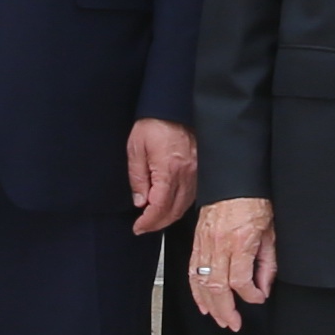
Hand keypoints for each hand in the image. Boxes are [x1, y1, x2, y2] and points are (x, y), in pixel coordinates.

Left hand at [126, 117, 198, 235]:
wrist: (172, 107)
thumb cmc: (154, 124)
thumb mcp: (136, 149)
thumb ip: (137, 178)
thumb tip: (139, 201)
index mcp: (169, 170)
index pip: (160, 207)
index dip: (148, 222)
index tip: (138, 227)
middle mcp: (186, 174)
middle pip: (174, 211)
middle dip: (157, 224)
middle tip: (143, 227)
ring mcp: (195, 172)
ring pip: (184, 206)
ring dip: (168, 217)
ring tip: (153, 219)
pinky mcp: (199, 169)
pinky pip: (191, 195)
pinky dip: (179, 206)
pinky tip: (169, 206)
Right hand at [188, 196, 275, 326]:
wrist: (234, 180)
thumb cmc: (255, 202)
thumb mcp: (270, 233)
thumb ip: (266, 263)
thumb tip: (262, 288)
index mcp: (240, 241)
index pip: (240, 280)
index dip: (250, 295)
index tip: (258, 298)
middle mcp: (219, 244)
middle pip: (217, 287)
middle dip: (225, 310)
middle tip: (233, 323)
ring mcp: (205, 243)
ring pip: (201, 282)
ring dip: (210, 305)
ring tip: (219, 319)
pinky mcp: (197, 241)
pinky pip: (192, 271)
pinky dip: (196, 290)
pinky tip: (203, 303)